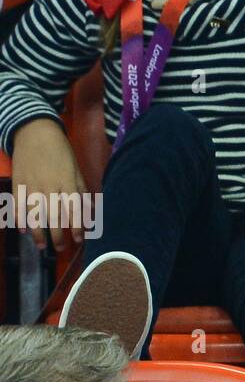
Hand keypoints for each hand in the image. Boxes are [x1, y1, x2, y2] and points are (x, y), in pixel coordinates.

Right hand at [11, 119, 86, 251]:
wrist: (34, 133)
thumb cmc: (60, 151)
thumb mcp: (75, 168)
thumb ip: (81, 189)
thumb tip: (90, 209)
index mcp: (67, 182)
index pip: (73, 209)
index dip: (76, 226)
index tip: (78, 239)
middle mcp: (49, 186)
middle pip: (54, 216)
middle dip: (58, 235)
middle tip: (60, 249)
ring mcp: (31, 186)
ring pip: (35, 215)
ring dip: (38, 232)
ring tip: (42, 246)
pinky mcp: (17, 184)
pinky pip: (18, 206)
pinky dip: (20, 219)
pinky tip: (22, 230)